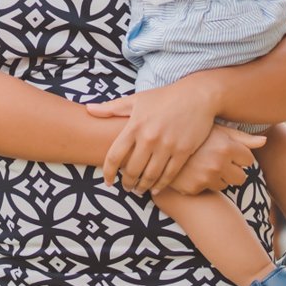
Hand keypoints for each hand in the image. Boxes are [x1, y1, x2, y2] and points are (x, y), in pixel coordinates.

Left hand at [88, 77, 220, 192]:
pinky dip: (160, 185)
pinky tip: (155, 188)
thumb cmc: (164, 97)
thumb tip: (88, 109)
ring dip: (142, 187)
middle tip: (126, 187)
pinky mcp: (183, 152)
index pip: (114, 156)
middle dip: (126, 183)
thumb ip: (111, 108)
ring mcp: (167, 146)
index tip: (107, 181)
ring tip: (138, 190)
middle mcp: (149, 138)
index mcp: (134, 126)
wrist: (196, 96)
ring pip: (150, 176)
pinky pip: (169, 175)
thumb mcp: (136, 100)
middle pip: (132, 170)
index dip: (108, 172)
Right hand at [170, 124, 265, 195]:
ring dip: (220, 177)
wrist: (163, 141)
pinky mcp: (195, 187)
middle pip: (241, 177)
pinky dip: (205, 182)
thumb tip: (265, 141)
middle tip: (218, 160)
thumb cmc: (196, 132)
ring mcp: (206, 176)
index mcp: (226, 146)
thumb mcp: (218, 129)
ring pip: (227, 185)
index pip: (249, 160)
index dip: (240, 156)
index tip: (228, 150)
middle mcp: (218, 162)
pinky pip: (211, 189)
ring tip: (205, 164)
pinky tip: (195, 171)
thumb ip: (243, 137)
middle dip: (233, 170)